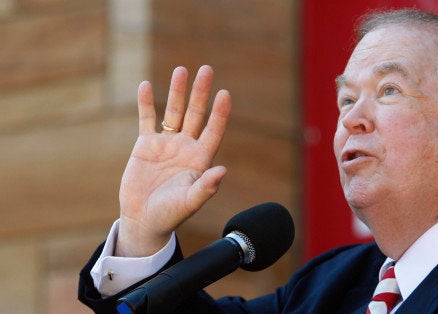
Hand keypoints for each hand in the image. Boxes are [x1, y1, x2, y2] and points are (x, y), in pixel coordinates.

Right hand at [115, 65, 230, 256]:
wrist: (144, 220)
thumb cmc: (171, 214)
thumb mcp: (189, 202)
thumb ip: (205, 187)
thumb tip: (222, 171)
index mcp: (200, 159)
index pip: (213, 130)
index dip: (219, 113)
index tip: (225, 93)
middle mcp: (186, 147)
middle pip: (196, 114)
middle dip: (200, 93)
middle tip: (206, 69)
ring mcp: (167, 144)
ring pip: (174, 112)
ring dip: (177, 91)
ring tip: (181, 69)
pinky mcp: (146, 145)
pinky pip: (147, 119)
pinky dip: (146, 104)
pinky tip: (147, 86)